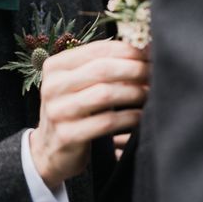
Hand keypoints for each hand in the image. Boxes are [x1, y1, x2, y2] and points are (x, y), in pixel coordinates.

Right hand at [29, 40, 147, 188]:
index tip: (148, 52)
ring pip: (105, 94)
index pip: (96, 50)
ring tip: (150, 92)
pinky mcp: (67, 135)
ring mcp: (58, 111)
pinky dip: (128, 117)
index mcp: (55, 66)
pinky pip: (106, 122)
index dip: (126, 50)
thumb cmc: (71, 110)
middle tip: (154, 71)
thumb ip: (99, 66)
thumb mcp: (75, 84)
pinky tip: (140, 115)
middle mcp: (53, 86)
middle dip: (134, 69)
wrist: (48, 151)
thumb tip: (140, 50)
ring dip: (134, 92)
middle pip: (102, 69)